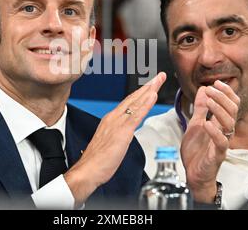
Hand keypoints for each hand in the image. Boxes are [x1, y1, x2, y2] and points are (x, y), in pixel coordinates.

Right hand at [64, 72, 166, 204]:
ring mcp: (118, 123)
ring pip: (136, 103)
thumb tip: (124, 133)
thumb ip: (118, 135)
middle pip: (133, 98)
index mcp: (111, 119)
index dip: (140, 93)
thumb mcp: (110, 143)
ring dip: (149, 90)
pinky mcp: (122, 132)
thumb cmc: (97, 160)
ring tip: (159, 80)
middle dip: (148, 86)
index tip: (150, 85)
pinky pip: (136, 115)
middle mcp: (114, 118)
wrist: (88, 170)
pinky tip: (152, 95)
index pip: (129, 102)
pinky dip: (145, 104)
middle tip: (159, 76)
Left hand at [180, 80, 239, 202]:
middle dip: (222, 97)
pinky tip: (206, 123)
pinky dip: (214, 131)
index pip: (231, 104)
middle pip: (233, 110)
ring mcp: (222, 142)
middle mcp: (224, 131)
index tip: (216, 83)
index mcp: (220, 123)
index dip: (226, 92)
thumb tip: (203, 90)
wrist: (192, 173)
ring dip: (219, 110)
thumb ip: (200, 108)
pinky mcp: (217, 154)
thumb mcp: (195, 124)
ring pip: (229, 124)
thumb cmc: (196, 151)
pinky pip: (221, 142)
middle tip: (211, 89)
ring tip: (208, 102)